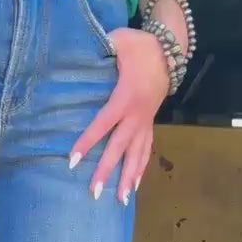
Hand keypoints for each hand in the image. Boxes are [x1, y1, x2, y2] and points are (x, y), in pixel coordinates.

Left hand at [69, 28, 169, 201]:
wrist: (169, 52)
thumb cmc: (139, 46)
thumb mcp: (119, 40)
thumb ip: (101, 46)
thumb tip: (79, 48)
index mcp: (126, 97)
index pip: (103, 124)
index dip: (88, 142)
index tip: (73, 161)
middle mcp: (137, 116)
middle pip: (120, 148)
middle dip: (107, 170)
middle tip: (94, 192)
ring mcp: (146, 123)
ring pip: (137, 155)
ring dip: (129, 179)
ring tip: (121, 201)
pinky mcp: (150, 125)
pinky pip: (146, 151)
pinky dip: (141, 170)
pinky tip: (134, 187)